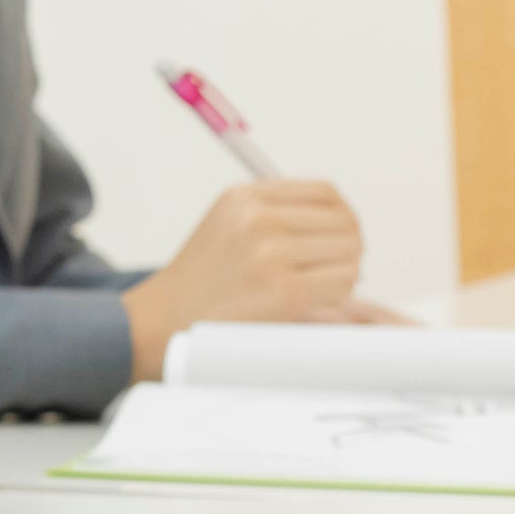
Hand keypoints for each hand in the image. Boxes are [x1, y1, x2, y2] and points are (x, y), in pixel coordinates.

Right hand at [121, 178, 404, 377]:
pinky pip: (343, 281)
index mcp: (244, 197)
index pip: (325, 192)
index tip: (335, 236)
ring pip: (350, 251)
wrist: (164, 321)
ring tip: (320, 285)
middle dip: (346, 246)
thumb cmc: (202, 281)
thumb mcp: (228, 225)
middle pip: (344, 221)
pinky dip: (339, 292)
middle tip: (329, 268)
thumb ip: (276, 212)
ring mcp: (270, 253)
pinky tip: (314, 300)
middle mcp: (257, 218)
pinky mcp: (284, 290)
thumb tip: (343, 218)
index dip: (341, 215)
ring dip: (345, 270)